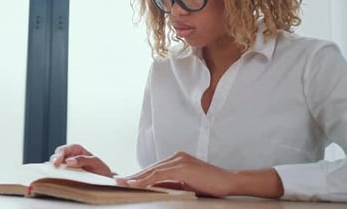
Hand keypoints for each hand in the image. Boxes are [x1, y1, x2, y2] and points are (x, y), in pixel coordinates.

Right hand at [49, 144, 114, 176]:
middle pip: (56, 157)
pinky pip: (58, 174)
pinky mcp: (66, 175)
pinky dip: (55, 176)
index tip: (56, 162)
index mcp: (76, 150)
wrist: (105, 180)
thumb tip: (69, 161)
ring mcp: (67, 166)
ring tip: (52, 174)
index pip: (64, 150)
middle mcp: (69, 156)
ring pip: (55, 166)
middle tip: (54, 168)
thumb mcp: (96, 162)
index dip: (58, 155)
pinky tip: (55, 179)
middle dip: (53, 161)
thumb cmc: (101, 169)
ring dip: (52, 169)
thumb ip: (83, 160)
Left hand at [115, 151, 233, 196]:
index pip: (154, 169)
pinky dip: (146, 180)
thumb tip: (154, 189)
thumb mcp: (186, 184)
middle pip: (150, 168)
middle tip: (118, 182)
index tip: (126, 181)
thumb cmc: (210, 185)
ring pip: (153, 170)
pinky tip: (137, 184)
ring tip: (122, 184)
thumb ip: (170, 184)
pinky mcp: (182, 166)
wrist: (228, 182)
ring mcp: (179, 160)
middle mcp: (176, 157)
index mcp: (177, 160)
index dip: (139, 175)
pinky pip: (160, 174)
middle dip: (134, 176)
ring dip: (136, 178)